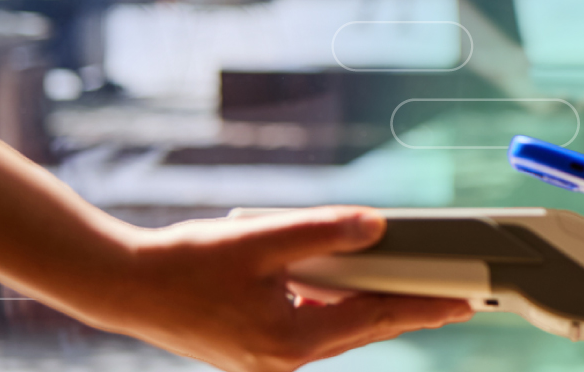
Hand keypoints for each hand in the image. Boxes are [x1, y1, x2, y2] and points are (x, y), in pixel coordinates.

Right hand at [83, 207, 472, 371]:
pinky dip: (336, 308)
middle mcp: (283, 358)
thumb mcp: (262, 240)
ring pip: (338, 330)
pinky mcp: (252, 347)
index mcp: (290, 340)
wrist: (121, 285)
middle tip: (455, 299)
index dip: (423, 305)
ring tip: (413, 293)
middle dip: (410, 311)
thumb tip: (375, 226)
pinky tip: (350, 290)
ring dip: (374, 309)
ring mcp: (266, 358)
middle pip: (364, 330)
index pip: (377, 318)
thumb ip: (323, 231)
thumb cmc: (184, 263)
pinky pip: (311, 327)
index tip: (462, 300)